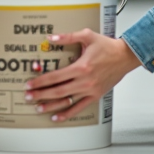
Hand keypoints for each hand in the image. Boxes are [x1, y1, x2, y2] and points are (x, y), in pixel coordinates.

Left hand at [23, 29, 140, 121]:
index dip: (40, 81)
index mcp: (81, 67)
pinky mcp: (95, 96)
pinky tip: (57, 117)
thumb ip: (68, 37)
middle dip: (41, 94)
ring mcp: (90, 90)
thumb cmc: (107, 46)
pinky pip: (79, 107)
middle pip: (57, 91)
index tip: (30, 84)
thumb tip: (51, 38)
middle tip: (29, 96)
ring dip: (51, 106)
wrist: (125, 57)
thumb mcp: (87, 36)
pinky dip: (67, 114)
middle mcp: (84, 81)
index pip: (55, 77)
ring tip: (38, 108)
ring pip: (67, 101)